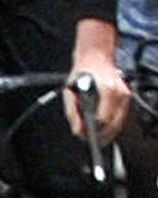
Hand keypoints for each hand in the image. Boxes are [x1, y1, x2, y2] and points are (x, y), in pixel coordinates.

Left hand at [71, 21, 133, 142]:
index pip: (103, 120)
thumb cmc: (82, 74)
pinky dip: (112, 124)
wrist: (96, 58)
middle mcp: (120, 93)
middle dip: (101, 136)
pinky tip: (103, 128)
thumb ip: (73, 114)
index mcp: (107, 91)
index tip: (85, 137)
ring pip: (120, 123)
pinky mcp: (127, 96)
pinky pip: (121, 117)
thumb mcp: (70, 94)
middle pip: (114, 125)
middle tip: (88, 140)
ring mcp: (126, 94)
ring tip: (94, 137)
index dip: (93, 132)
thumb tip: (78, 131)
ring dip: (108, 132)